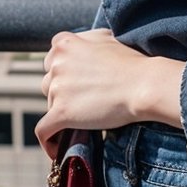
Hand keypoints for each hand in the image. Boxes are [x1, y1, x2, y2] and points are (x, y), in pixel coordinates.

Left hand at [34, 29, 184, 159]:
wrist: (143, 84)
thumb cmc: (131, 62)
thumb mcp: (104, 37)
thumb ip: (84, 40)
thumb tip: (79, 45)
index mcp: (65, 43)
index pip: (50, 58)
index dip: (62, 71)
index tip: (74, 80)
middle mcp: (57, 62)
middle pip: (48, 82)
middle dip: (62, 92)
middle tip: (84, 100)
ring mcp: (57, 87)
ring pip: (49, 105)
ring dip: (63, 112)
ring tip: (84, 119)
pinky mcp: (61, 112)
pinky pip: (43, 131)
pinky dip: (48, 142)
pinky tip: (56, 149)